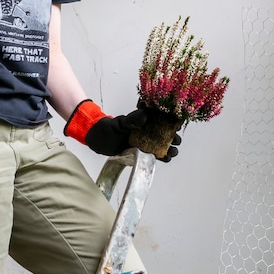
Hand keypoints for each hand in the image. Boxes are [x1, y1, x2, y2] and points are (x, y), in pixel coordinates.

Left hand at [65, 101, 180, 161]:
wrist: (96, 140)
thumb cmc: (107, 128)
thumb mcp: (119, 124)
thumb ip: (131, 120)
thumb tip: (145, 115)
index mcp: (143, 122)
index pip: (161, 122)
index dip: (171, 125)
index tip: (177, 128)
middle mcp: (145, 132)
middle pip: (164, 135)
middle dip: (173, 139)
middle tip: (176, 143)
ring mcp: (143, 142)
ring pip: (161, 146)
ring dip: (169, 149)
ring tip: (173, 152)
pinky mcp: (140, 152)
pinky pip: (153, 155)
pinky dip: (161, 157)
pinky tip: (166, 158)